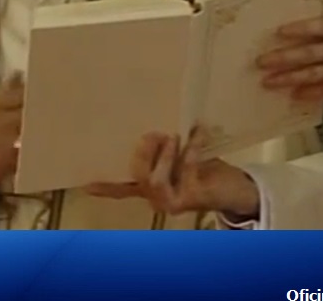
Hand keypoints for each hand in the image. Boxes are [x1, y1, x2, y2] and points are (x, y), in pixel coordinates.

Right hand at [83, 127, 259, 218]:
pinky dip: (192, 147)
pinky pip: (185, 169)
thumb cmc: (206, 169)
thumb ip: (164, 147)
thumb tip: (150, 121)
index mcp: (151, 188)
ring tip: (173, 137)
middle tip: (155, 134)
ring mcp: (173, 201)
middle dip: (143, 152)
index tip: (84, 184)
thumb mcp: (181, 156)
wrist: (238, 189)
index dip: (104, 187)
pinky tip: (200, 132)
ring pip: (155, 179)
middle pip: (137, 177)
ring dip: (165, 155)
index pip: (122, 188)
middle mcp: (157, 198)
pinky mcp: (192, 198)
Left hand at [258, 17, 322, 106]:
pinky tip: (295, 94)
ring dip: (289, 77)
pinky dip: (309, 92)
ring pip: (314, 71)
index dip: (298, 28)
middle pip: (311, 50)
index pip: (321, 25)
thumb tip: (307, 44)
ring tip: (270, 80)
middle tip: (262, 61)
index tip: (278, 32)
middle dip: (283, 56)